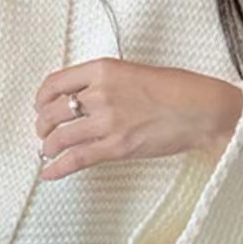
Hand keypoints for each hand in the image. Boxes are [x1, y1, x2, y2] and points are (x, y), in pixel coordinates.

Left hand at [33, 57, 242, 180]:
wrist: (201, 110)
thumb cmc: (174, 90)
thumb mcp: (133, 73)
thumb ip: (104, 83)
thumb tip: (80, 100)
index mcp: (103, 69)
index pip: (55, 83)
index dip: (41, 99)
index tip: (41, 107)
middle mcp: (100, 93)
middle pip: (52, 112)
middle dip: (42, 126)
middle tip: (44, 134)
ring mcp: (106, 122)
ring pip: (59, 138)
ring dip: (47, 148)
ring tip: (48, 153)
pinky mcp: (115, 147)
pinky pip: (74, 160)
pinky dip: (56, 169)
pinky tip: (48, 174)